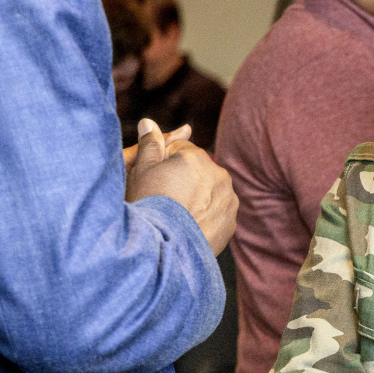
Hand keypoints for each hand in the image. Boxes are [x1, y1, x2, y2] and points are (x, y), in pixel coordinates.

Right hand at [126, 118, 237, 253]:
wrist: (162, 250)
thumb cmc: (148, 206)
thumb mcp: (141, 171)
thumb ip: (149, 144)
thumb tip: (148, 121)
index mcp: (196, 157)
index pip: (180, 149)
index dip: (164, 162)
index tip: (155, 179)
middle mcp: (218, 174)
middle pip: (198, 170)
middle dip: (184, 179)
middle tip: (165, 199)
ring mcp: (228, 199)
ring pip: (210, 191)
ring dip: (198, 198)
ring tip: (177, 215)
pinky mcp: (231, 222)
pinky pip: (218, 214)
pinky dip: (207, 218)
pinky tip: (189, 227)